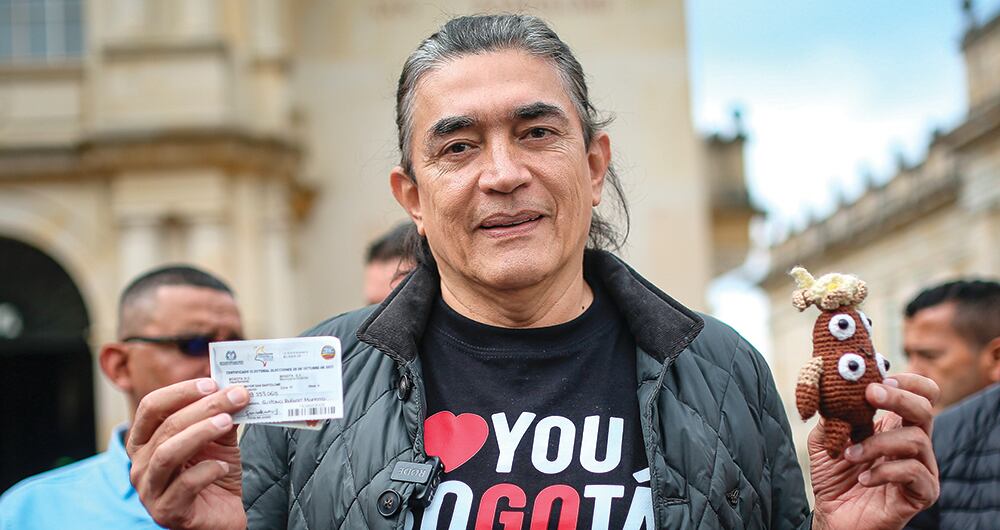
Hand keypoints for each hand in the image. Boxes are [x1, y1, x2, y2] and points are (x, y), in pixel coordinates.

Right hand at [126, 378, 249, 529]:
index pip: (151, 407)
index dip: (180, 392)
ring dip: (200, 433)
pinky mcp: (167, 511)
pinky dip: (207, 470)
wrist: (222, 515)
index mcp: (145, 442)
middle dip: (203, 407)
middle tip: (234, 396)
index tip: (212, 383)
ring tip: (227, 422)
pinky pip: (185, 485)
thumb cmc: (213, 475)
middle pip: (166, 427)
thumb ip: (220, 416)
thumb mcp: (217, 440)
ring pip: (168, 454)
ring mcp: (150, 490)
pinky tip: (224, 466)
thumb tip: (233, 389)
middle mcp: (140, 465)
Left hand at [809, 373, 939, 529]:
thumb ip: (833, 414)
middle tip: (870, 394)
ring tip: (850, 455)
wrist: (833, 516)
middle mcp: (913, 445)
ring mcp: (921, 469)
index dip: (909, 382)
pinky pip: (914, 473)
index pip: (921, 395)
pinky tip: (864, 479)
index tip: (881, 377)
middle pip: (925, 410)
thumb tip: (834, 389)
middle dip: (898, 398)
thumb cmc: (834, 476)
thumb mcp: (826, 438)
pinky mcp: (921, 494)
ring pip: (916, 440)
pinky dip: (885, 472)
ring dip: (878, 443)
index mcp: (896, 426)